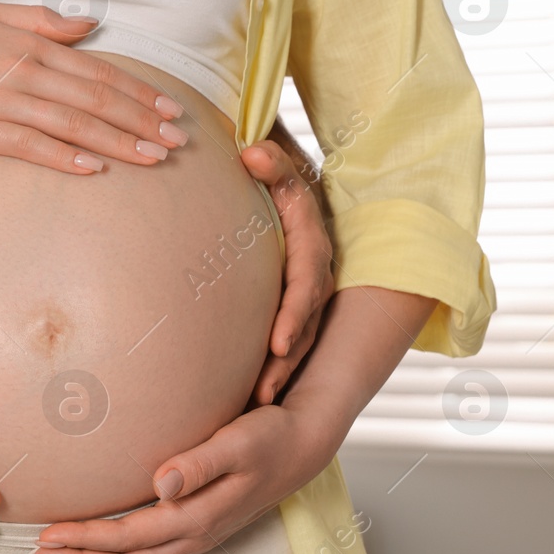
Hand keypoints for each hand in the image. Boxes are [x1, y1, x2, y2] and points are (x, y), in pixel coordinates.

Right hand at [0, 1, 188, 174]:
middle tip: (178, 141)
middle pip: (94, 100)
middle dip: (141, 121)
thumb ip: (40, 20)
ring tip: (153, 159)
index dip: (138, 91)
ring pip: (70, 125)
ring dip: (116, 143)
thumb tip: (89, 26)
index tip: (170, 108)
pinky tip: (92, 170)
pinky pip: (28, 146)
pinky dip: (62, 157)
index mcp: (27, 44)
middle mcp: (19, 71)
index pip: (96, 71)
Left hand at [32, 401, 339, 553]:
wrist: (304, 442)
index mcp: (199, 516)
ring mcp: (199, 535)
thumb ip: (199, 462)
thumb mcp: (237, 441)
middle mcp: (196, 534)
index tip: (48, 534)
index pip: (130, 537)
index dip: (87, 540)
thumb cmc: (269, 436)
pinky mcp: (199, 527)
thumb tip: (162, 482)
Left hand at [240, 139, 333, 404]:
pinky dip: (266, 361)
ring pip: (297, 335)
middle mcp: (312, 269)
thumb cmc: (272, 164)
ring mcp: (301, 287)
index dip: (295, 314)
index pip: (307, 280)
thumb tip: (250, 152)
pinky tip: (241, 390)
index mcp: (312, 239)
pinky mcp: (284, 297)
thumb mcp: (277, 154)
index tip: (279, 343)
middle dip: (287, 358)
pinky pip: (281, 335)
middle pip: (304, 321)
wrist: (278, 169)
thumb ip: (270, 156)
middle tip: (264, 390)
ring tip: (254, 400)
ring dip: (278, 369)